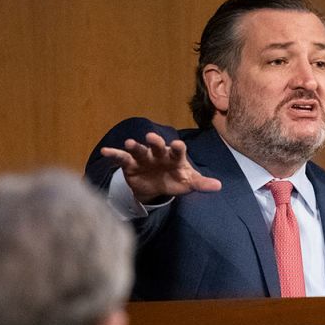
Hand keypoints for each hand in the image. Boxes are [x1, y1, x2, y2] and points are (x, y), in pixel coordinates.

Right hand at [98, 132, 221, 203]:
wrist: (156, 187)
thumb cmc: (175, 180)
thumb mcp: (188, 182)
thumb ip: (201, 183)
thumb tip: (219, 186)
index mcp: (174, 156)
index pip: (178, 151)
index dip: (178, 148)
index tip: (178, 144)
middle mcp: (158, 154)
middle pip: (157, 146)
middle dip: (154, 142)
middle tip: (151, 137)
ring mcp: (143, 158)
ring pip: (139, 150)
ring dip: (134, 146)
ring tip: (129, 143)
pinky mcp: (130, 164)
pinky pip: (121, 158)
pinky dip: (113, 154)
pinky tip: (105, 151)